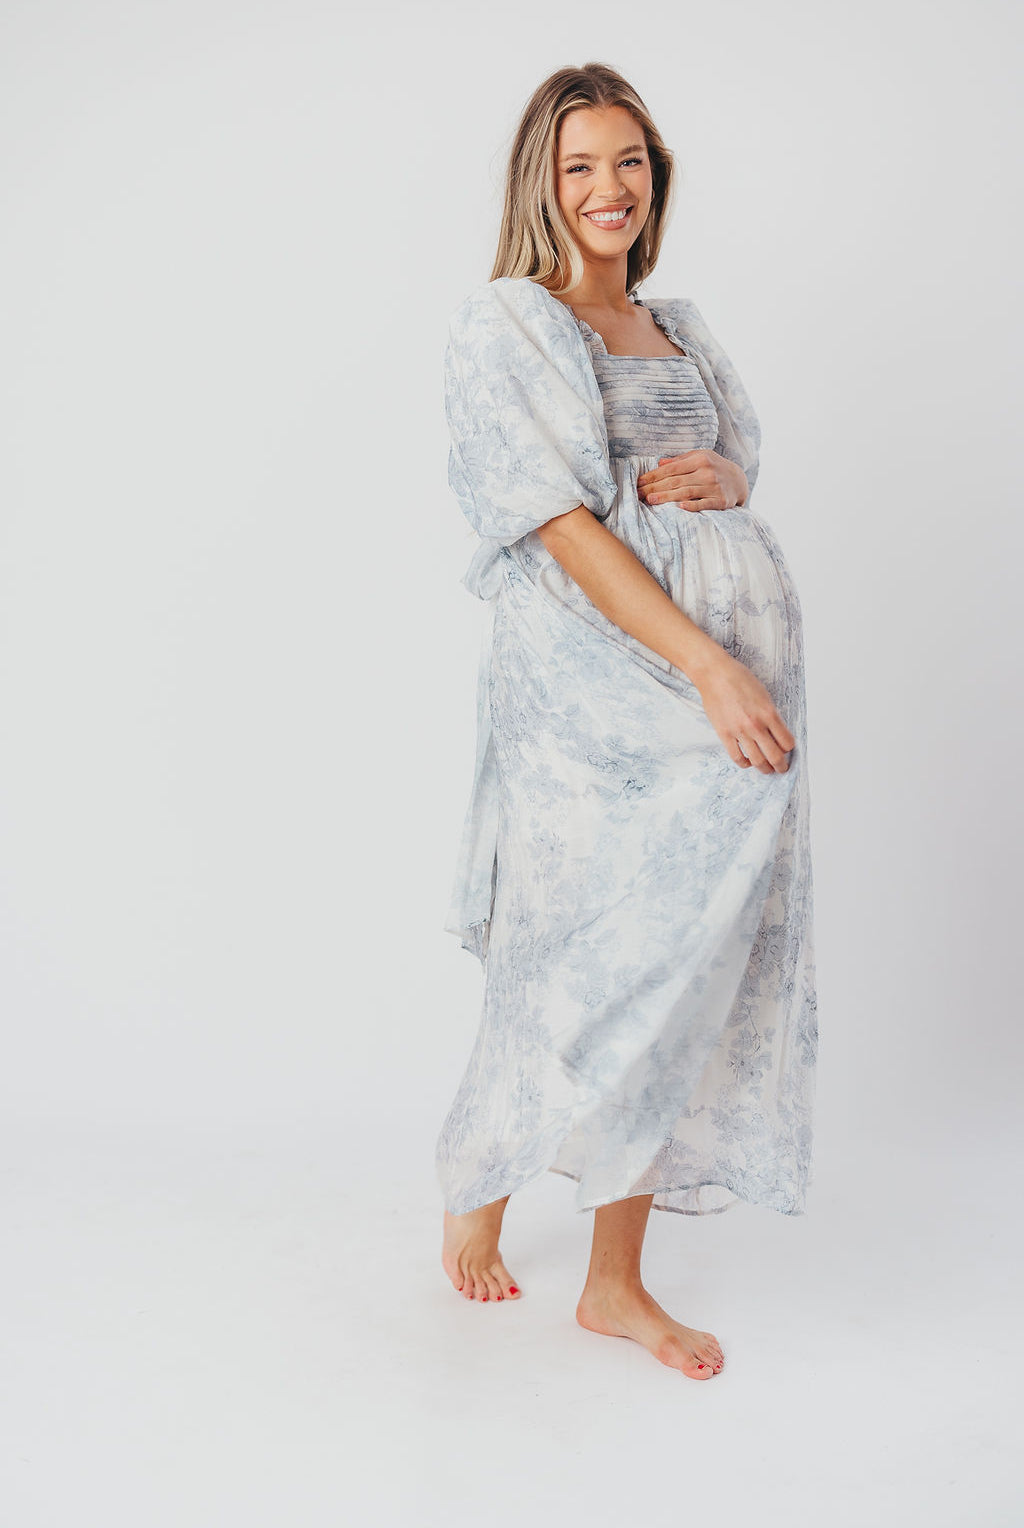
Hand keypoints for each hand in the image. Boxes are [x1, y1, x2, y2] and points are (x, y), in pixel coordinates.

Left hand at [637, 450, 747, 511]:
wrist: (739, 480)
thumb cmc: (714, 467)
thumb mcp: (700, 457)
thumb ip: (680, 460)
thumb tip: (660, 463)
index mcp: (699, 459)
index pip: (672, 469)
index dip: (654, 475)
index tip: (639, 482)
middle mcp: (707, 472)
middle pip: (676, 481)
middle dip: (655, 487)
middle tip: (639, 494)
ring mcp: (714, 487)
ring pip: (686, 492)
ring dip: (666, 497)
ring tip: (650, 501)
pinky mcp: (720, 501)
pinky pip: (704, 504)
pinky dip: (692, 506)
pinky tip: (679, 507)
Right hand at [691, 649, 794, 772]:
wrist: (715, 674)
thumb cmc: (739, 679)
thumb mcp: (764, 694)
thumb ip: (770, 714)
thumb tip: (776, 732)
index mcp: (769, 713)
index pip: (787, 742)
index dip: (789, 748)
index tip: (787, 749)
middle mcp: (756, 725)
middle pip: (775, 756)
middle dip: (781, 766)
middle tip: (782, 768)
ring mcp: (739, 731)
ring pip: (757, 760)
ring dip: (765, 769)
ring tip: (767, 770)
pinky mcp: (724, 734)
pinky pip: (737, 757)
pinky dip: (744, 764)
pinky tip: (747, 763)